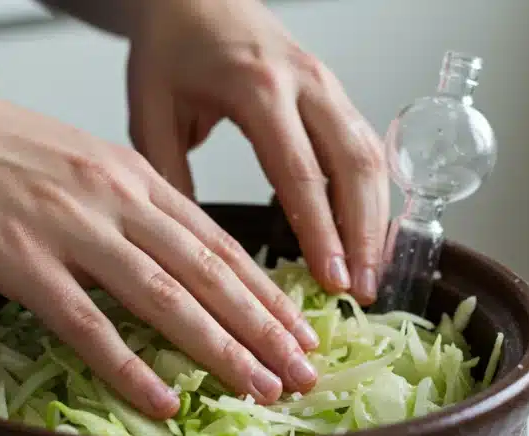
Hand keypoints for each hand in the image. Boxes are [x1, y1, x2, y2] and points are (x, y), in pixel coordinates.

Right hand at [0, 61, 319, 417]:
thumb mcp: (74, 157)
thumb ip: (123, 200)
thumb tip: (162, 248)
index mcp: (131, 173)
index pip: (217, 240)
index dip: (263, 291)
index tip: (298, 329)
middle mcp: (115, 199)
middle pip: (207, 272)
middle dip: (263, 328)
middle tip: (303, 373)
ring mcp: (70, 230)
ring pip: (165, 298)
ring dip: (220, 349)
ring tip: (261, 389)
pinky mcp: (21, 262)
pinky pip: (87, 325)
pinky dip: (130, 367)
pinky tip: (163, 400)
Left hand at [125, 0, 389, 304]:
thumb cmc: (170, 49)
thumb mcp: (151, 110)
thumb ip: (170, 176)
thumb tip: (189, 247)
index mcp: (257, 89)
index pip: (300, 172)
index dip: (320, 231)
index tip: (331, 280)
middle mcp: (305, 83)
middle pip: (354, 165)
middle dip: (364, 235)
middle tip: (363, 292)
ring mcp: (328, 85)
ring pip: (371, 157)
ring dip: (377, 220)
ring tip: (371, 278)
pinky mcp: (335, 93)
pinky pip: (366, 147)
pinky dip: (373, 197)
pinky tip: (368, 239)